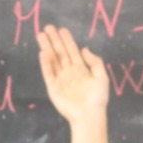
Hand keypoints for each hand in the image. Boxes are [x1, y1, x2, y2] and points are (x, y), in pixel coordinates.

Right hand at [36, 24, 109, 142]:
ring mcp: (60, 80)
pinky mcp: (53, 88)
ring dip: (47, 48)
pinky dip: (45, 63)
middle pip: (60, 53)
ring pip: (52, 60)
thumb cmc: (97, 98)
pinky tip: (43, 52)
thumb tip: (85, 49)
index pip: (72, 51)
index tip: (62, 29)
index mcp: (80, 70)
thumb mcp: (102, 77)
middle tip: (48, 27)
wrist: (89, 116)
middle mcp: (69, 73)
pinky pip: (48, 73)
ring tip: (41, 35)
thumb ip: (94, 62)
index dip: (67, 40)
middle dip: (54, 40)